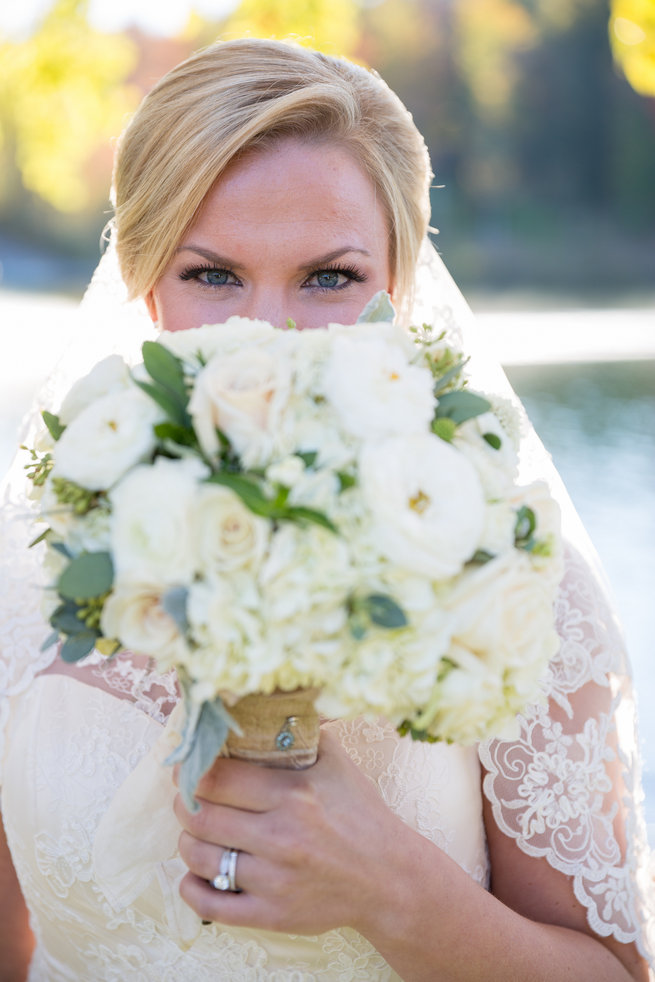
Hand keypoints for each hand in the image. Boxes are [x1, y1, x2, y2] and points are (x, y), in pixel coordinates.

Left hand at [173, 727, 403, 934]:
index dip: (192, 771)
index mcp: (294, 794)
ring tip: (196, 833)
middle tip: (188, 799)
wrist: (390, 878)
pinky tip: (197, 874)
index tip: (187, 767)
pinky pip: (209, 905)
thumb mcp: (337, 763)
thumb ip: (300, 734)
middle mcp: (281, 836)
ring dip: (188, 842)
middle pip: (201, 816)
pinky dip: (192, 887)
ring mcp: (274, 880)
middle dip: (185, 804)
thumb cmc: (361, 814)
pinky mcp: (272, 915)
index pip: (218, 778)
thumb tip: (265, 705)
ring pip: (199, 858)